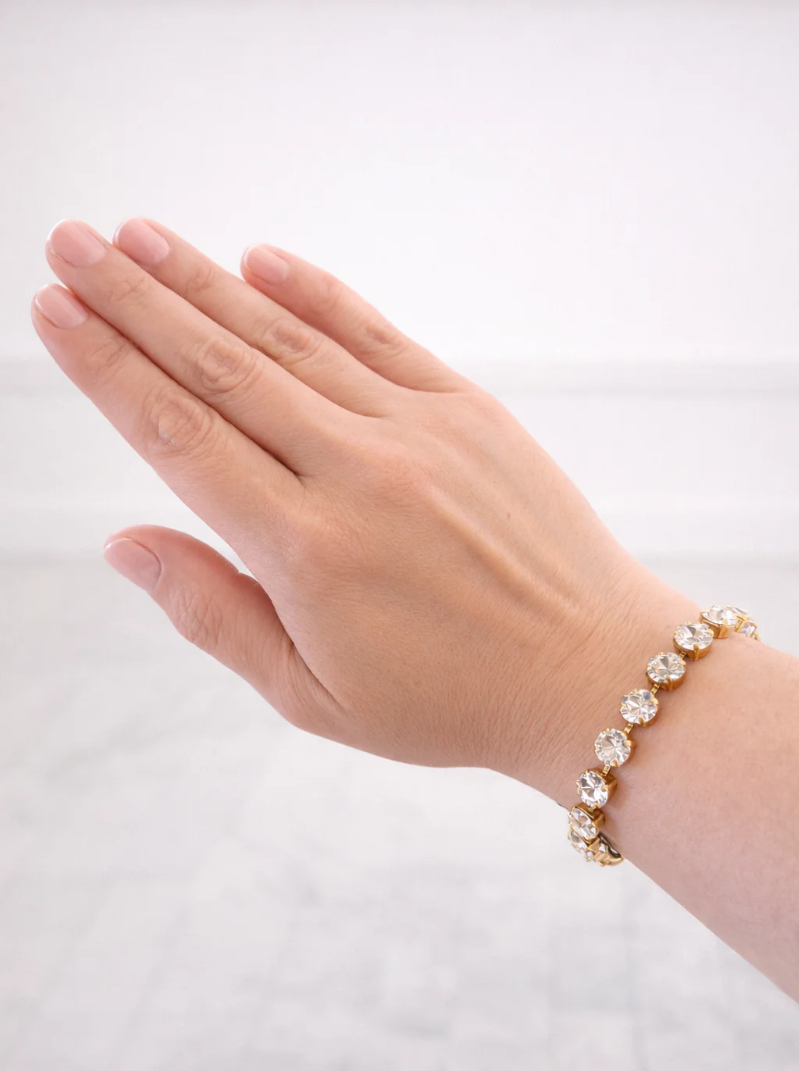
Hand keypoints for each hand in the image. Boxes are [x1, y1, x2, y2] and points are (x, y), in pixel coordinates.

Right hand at [32, 219, 688, 798]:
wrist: (588, 672)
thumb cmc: (447, 701)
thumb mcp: (312, 697)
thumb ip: (213, 614)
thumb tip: (123, 543)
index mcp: (306, 553)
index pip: (179, 440)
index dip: (108, 371)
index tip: (55, 314)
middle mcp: (356, 475)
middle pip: (220, 369)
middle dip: (133, 302)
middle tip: (70, 244)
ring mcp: (418, 433)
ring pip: (288, 340)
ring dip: (205, 282)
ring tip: (137, 237)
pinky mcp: (470, 411)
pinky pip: (378, 335)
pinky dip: (315, 295)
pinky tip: (259, 259)